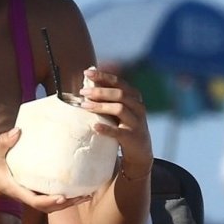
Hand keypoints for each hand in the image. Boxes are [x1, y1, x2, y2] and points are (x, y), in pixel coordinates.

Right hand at [0, 130, 93, 211]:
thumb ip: (4, 142)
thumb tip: (17, 131)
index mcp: (17, 190)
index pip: (36, 202)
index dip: (50, 201)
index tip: (64, 197)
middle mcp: (25, 195)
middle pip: (49, 208)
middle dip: (68, 204)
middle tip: (86, 195)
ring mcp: (28, 194)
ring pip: (51, 206)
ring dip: (69, 202)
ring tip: (87, 194)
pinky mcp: (31, 190)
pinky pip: (48, 197)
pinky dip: (63, 196)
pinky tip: (75, 188)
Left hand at [77, 66, 152, 184]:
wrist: (140, 151)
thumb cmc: (124, 125)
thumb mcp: (120, 109)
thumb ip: (109, 96)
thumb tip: (88, 80)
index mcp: (134, 97)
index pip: (119, 82)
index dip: (103, 76)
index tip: (87, 73)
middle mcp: (138, 107)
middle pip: (120, 94)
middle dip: (100, 91)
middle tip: (83, 92)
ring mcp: (137, 122)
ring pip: (120, 109)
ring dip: (101, 106)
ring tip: (84, 106)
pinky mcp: (132, 137)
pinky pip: (119, 132)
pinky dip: (106, 129)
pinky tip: (95, 127)